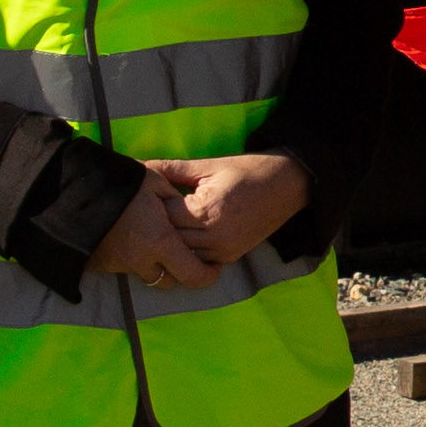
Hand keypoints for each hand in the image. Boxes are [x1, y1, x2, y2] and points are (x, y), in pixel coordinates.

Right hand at [86, 189, 215, 290]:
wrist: (69, 196)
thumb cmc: (117, 184)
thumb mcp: (152, 181)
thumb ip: (173, 196)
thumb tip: (183, 204)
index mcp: (160, 241)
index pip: (193, 274)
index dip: (208, 276)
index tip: (214, 269)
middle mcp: (142, 260)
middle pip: (170, 281)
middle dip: (178, 272)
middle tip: (183, 255)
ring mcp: (119, 264)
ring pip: (145, 275)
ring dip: (154, 266)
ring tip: (153, 245)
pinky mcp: (101, 264)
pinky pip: (123, 268)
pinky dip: (131, 259)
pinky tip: (129, 240)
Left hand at [154, 151, 309, 273]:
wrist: (287, 184)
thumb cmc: (247, 171)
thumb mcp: (208, 166)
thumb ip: (171, 169)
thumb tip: (138, 166)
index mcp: (206, 210)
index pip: (164, 215)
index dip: (151, 206)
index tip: (142, 198)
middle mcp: (214, 236)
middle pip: (169, 238)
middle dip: (157, 226)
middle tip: (144, 215)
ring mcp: (223, 250)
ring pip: (182, 253)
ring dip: (170, 241)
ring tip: (160, 227)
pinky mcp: (230, 257)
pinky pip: (198, 260)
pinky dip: (187, 251)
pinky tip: (181, 237)